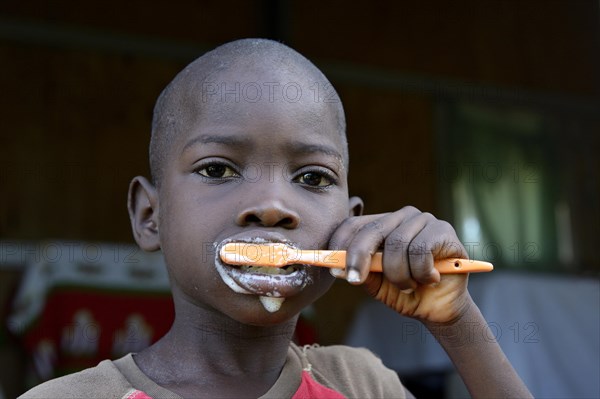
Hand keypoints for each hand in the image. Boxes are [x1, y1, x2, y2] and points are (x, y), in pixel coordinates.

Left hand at [329, 206, 470, 323]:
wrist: (440, 309)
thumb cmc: (406, 293)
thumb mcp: (377, 284)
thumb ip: (360, 271)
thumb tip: (337, 266)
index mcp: (382, 225)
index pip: (353, 225)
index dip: (339, 244)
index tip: (333, 269)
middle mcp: (401, 217)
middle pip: (371, 231)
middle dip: (358, 257)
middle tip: (354, 280)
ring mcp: (423, 220)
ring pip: (397, 244)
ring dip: (399, 275)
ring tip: (409, 286)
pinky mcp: (443, 230)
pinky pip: (421, 250)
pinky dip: (421, 272)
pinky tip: (430, 279)